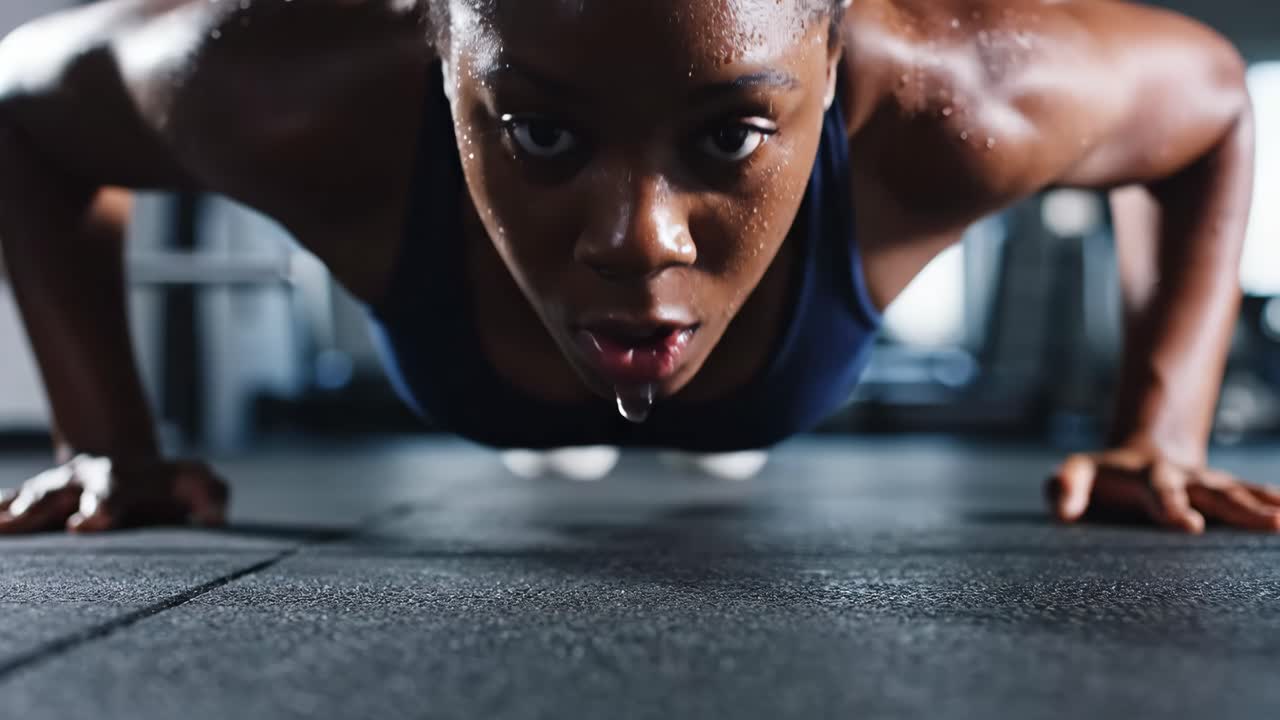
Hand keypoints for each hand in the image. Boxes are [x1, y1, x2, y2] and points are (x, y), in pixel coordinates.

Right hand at [0, 455, 227, 533]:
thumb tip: (217, 518)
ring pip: (32, 496)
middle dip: (42, 506)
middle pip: (60, 492)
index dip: (101, 507)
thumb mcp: (200, 485)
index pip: (112, 494)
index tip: (86, 523)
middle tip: (23, 520)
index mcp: (124, 482)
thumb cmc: (173, 486)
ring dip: (13, 509)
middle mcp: (85, 482)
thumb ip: (211, 497)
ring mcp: (60, 489)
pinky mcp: (43, 499)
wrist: (135, 465)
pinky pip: (14, 501)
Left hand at [1047, 447, 1279, 533]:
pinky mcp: (1221, 494)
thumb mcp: (1074, 474)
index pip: (1160, 491)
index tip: (1189, 525)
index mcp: (1147, 476)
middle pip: (1213, 492)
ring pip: (1238, 494)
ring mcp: (1207, 485)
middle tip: (1268, 523)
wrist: (1139, 458)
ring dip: (1263, 506)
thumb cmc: (1099, 477)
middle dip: (1238, 508)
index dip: (1173, 506)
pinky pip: (1252, 497)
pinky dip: (1273, 502)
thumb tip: (1064, 513)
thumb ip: (1063, 489)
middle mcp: (1184, 478)